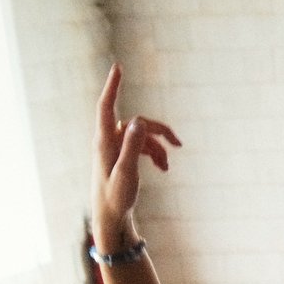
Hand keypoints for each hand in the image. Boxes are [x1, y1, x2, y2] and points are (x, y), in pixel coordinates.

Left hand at [92, 64, 179, 252]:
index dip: (113, 86)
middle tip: (179, 143)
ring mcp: (115, 147)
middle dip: (159, 132)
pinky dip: (155, 154)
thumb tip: (138, 120)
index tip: (118, 67)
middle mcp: (108, 140)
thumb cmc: (115, 197)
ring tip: (167, 168)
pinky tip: (164, 168)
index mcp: (104, 141)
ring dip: (159, 148)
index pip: (106, 106)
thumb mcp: (126, 173)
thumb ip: (131, 146)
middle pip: (137, 123)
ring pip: (143, 135)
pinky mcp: (121, 155)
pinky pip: (142, 145)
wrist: (110, 217)